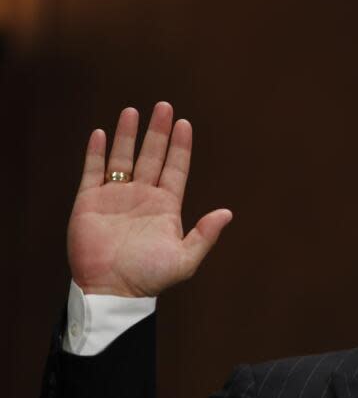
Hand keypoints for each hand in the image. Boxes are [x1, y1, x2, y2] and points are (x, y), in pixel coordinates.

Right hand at [67, 102, 231, 296]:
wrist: (112, 290)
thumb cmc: (150, 277)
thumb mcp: (185, 259)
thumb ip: (205, 235)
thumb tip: (227, 213)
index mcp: (166, 207)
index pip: (175, 169)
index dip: (180, 147)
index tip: (185, 124)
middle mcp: (142, 197)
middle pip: (152, 156)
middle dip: (158, 132)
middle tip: (164, 106)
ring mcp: (115, 197)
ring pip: (123, 158)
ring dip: (128, 135)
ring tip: (134, 111)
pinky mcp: (89, 202)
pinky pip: (92, 171)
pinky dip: (95, 152)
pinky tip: (101, 133)